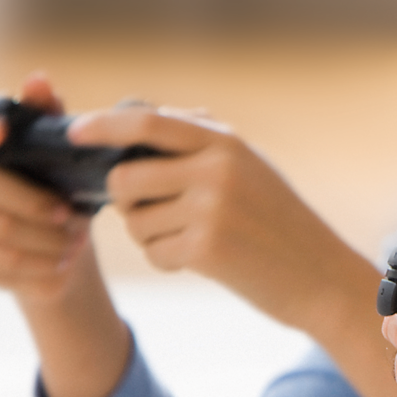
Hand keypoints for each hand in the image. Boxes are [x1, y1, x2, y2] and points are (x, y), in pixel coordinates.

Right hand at [0, 73, 92, 303]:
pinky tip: (61, 262)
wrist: (56, 237)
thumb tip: (38, 80)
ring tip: (77, 241)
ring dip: (43, 238)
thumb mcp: (59, 145)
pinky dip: (37, 263)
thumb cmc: (54, 179)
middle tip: (71, 214)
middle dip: (30, 201)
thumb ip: (47, 112)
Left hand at [66, 105, 360, 331]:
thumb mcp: (251, 168)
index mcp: (226, 143)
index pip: (147, 122)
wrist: (322, 277)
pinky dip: (168, 260)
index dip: (102, 126)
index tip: (74, 132)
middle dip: (125, 201)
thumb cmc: (280, 223)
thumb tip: (135, 119)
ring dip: (150, 236)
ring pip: (135, 221)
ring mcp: (212, 209)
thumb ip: (201, 143)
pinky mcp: (207, 249)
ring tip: (191, 239)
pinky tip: (202, 260)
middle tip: (152, 213)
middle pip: (125, 177)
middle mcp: (217, 169)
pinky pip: (154, 253)